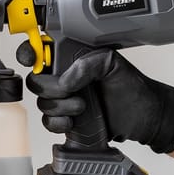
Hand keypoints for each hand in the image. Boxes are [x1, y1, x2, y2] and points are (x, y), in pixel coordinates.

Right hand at [15, 42, 173, 153]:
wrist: (144, 117)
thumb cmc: (133, 88)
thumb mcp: (113, 64)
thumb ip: (87, 64)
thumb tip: (64, 80)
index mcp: (73, 58)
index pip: (41, 50)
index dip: (30, 52)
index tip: (33, 59)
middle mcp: (65, 78)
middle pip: (36, 81)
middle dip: (50, 88)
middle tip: (71, 90)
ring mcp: (65, 100)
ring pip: (42, 103)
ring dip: (60, 107)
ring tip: (83, 106)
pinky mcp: (67, 120)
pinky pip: (49, 122)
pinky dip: (57, 123)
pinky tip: (73, 121)